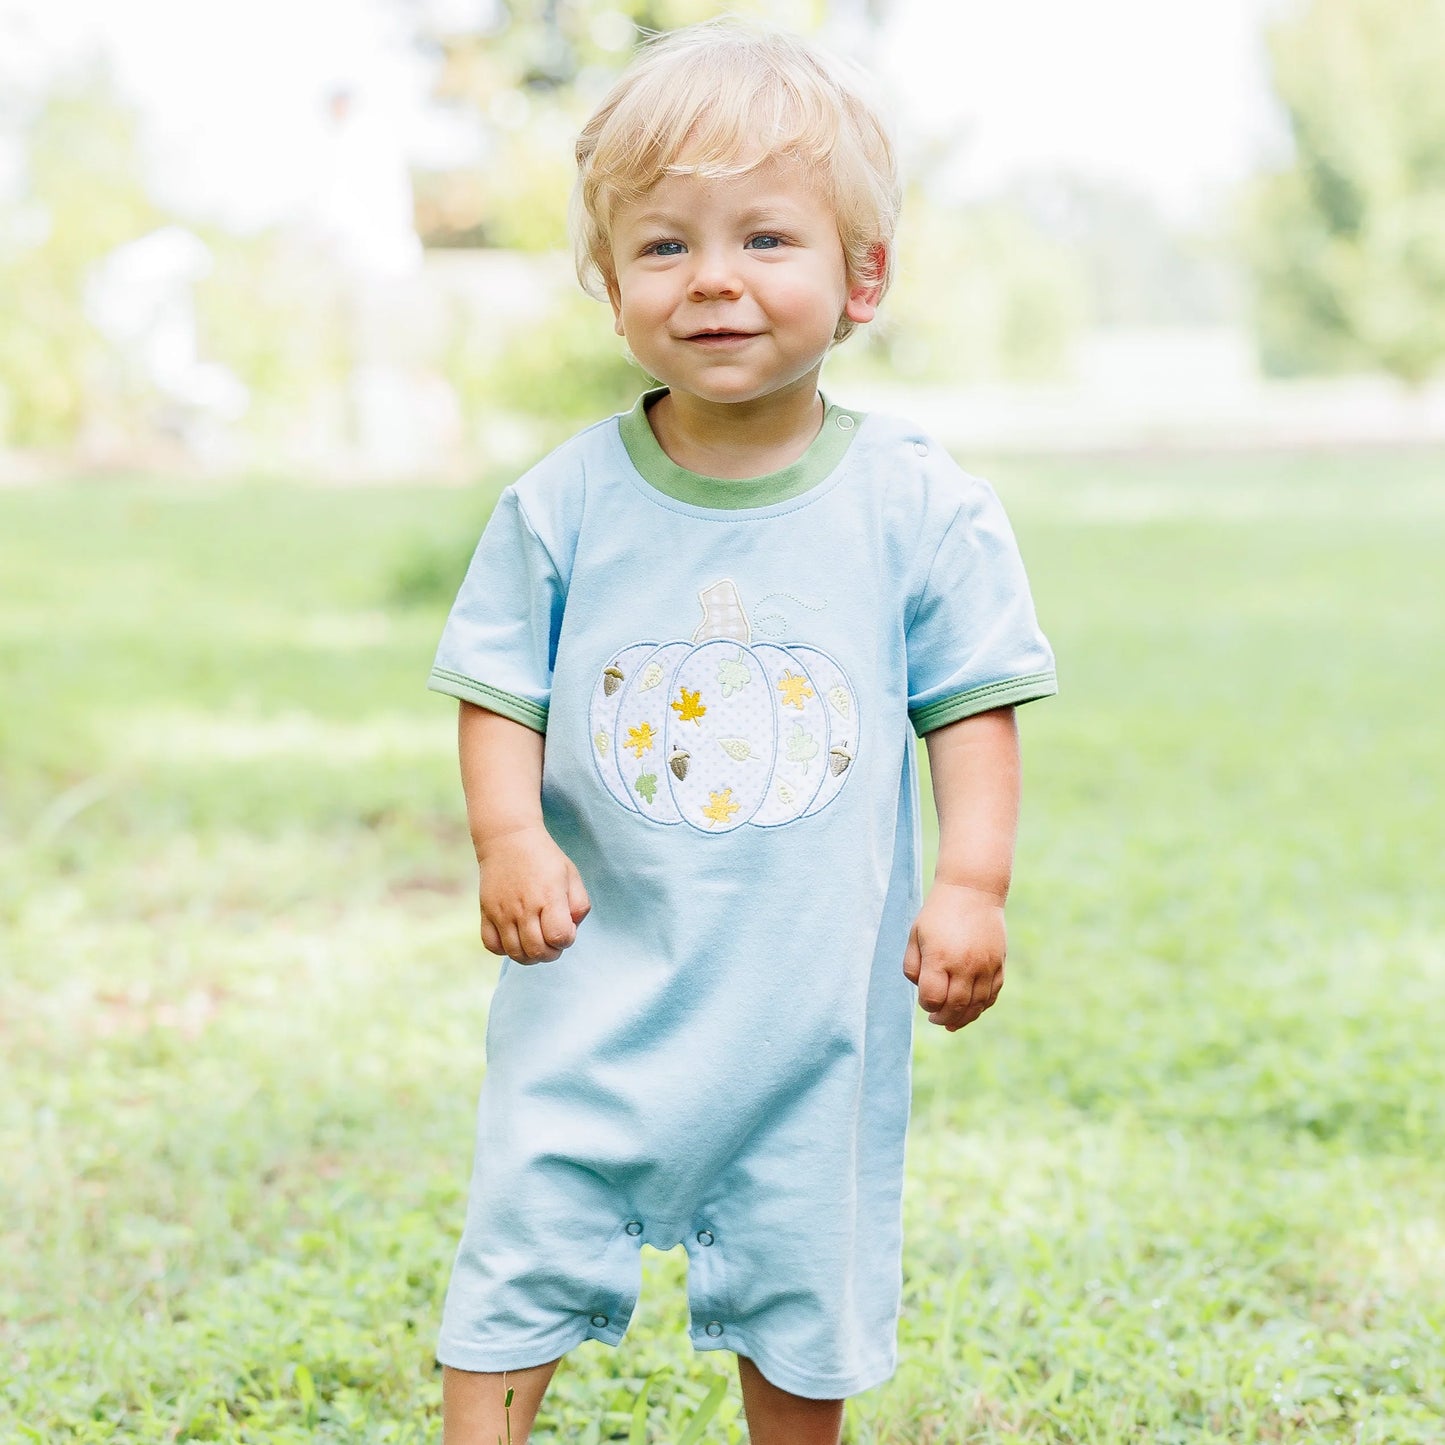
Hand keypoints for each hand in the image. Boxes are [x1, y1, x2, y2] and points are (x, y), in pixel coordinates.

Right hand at [476, 823, 590, 963]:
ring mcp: (502, 912)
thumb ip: (579, 905)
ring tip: (535, 940)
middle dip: (551, 952)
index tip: (565, 928)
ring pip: (515, 953)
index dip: (566, 939)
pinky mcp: (486, 913)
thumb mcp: (571, 875)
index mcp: (549, 897)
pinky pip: (492, 946)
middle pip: (537, 951)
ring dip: (530, 955)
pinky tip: (514, 937)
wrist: (509, 839)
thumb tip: (571, 930)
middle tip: (551, 938)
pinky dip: (505, 949)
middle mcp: (524, 908)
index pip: (559, 937)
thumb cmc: (544, 859)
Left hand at [902, 882, 1006, 1030]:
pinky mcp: (998, 964)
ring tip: (951, 1022)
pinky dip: (981, 1007)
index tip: (925, 1000)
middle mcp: (965, 964)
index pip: (933, 998)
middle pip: (956, 1006)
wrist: (973, 891)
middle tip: (935, 1019)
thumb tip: (921, 990)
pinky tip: (971, 1009)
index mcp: (940, 957)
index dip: (927, 1005)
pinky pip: (992, 995)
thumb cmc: (939, 913)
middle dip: (943, 1018)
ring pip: (976, 1005)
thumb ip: (912, 966)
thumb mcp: (916, 935)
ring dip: (963, 1018)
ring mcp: (985, 966)